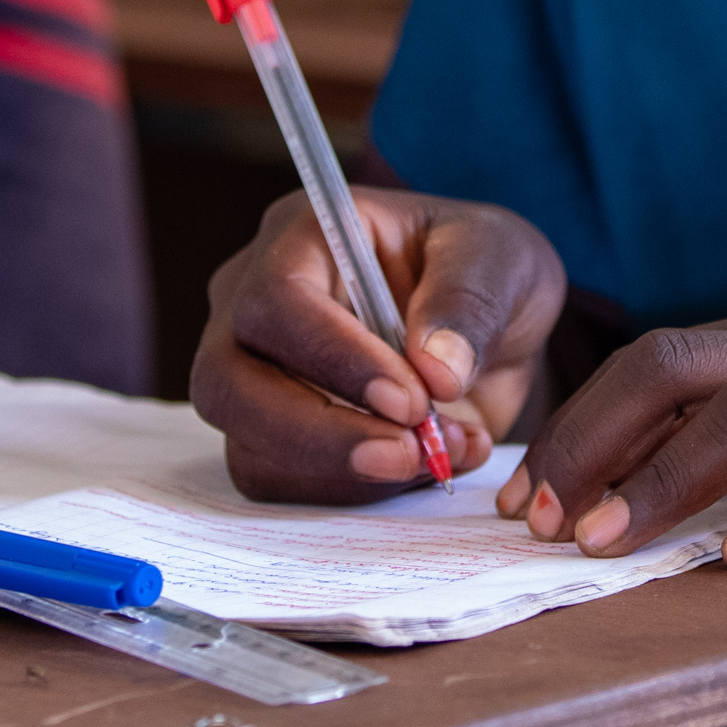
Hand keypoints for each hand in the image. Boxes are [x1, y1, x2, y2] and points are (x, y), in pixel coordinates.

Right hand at [193, 190, 564, 497]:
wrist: (490, 324)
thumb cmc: (481, 268)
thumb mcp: (499, 260)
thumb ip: (469, 303)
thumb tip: (434, 371)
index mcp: (302, 235)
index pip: (278, 299)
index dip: (334, 357)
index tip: (412, 400)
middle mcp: (253, 302)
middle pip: (227, 380)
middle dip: (318, 433)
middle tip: (407, 454)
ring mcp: (252, 373)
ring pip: (248, 446)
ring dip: (343, 472)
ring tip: (437, 454)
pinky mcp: (271, 434)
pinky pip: (281, 483)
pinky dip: (352, 492)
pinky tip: (422, 465)